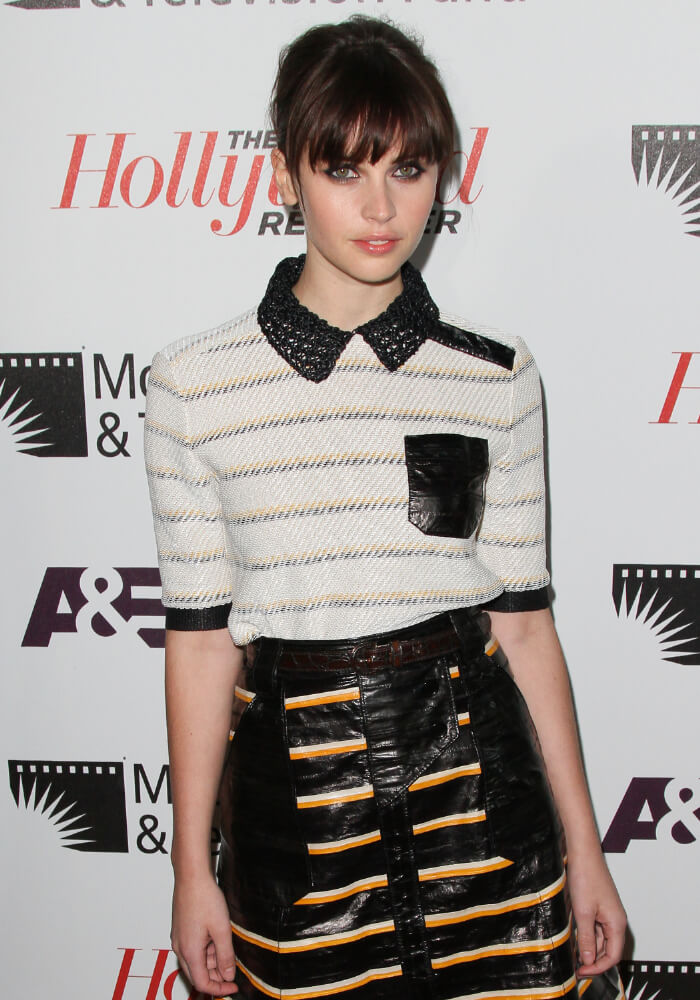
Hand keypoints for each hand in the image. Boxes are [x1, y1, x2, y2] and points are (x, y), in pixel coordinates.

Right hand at [171, 874, 237, 996]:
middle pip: (197, 974)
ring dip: (212, 961)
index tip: (233, 986)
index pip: (202, 983)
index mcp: (189, 952)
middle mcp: (180, 948)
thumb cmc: (205, 898)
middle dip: (216, 977)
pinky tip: (218, 939)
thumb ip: (225, 955)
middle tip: (233, 972)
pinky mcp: (181, 929)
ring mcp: (179, 938)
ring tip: (228, 949)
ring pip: (196, 961)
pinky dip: (206, 950)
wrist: (191, 876)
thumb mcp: (221, 929)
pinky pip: (193, 948)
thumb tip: (228, 975)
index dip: (219, 989)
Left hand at [567, 849, 625, 977]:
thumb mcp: (583, 912)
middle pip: (608, 949)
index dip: (598, 967)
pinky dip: (587, 935)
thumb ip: (587, 938)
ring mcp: (607, 913)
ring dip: (589, 948)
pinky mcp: (599, 906)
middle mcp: (615, 920)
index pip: (613, 956)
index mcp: (616, 923)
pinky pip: (596, 927)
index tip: (582, 971)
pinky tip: (575, 937)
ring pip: (601, 939)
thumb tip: (589, 960)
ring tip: (573, 954)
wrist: (583, 853)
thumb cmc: (586, 877)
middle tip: (576, 967)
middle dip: (593, 960)